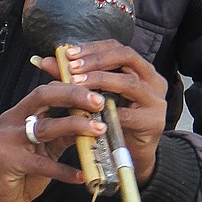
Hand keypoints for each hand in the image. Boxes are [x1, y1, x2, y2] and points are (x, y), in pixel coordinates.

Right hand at [0, 82, 107, 201]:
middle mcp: (13, 120)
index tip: (97, 95)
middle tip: (98, 102)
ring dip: (75, 126)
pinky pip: (42, 165)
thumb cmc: (21, 169)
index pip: (48, 90)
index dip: (73, 88)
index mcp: (21, 112)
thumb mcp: (46, 147)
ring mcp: (8, 139)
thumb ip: (65, 134)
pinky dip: (64, 170)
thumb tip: (94, 124)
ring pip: (45, 127)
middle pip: (43, 96)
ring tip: (98, 130)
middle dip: (73, 95)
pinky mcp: (8, 162)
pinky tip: (81, 175)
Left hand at [36, 40, 167, 185]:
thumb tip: (46, 61)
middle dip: (96, 61)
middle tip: (72, 68)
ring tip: (76, 85)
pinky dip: (106, 112)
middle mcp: (153, 79)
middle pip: (127, 57)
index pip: (117, 47)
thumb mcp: (97, 96)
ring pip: (129, 83)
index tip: (68, 54)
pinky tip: (88, 111)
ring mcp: (156, 100)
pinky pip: (127, 114)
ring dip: (100, 81)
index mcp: (140, 68)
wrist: (135, 154)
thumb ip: (75, 77)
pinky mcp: (153, 122)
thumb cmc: (115, 121)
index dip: (93, 48)